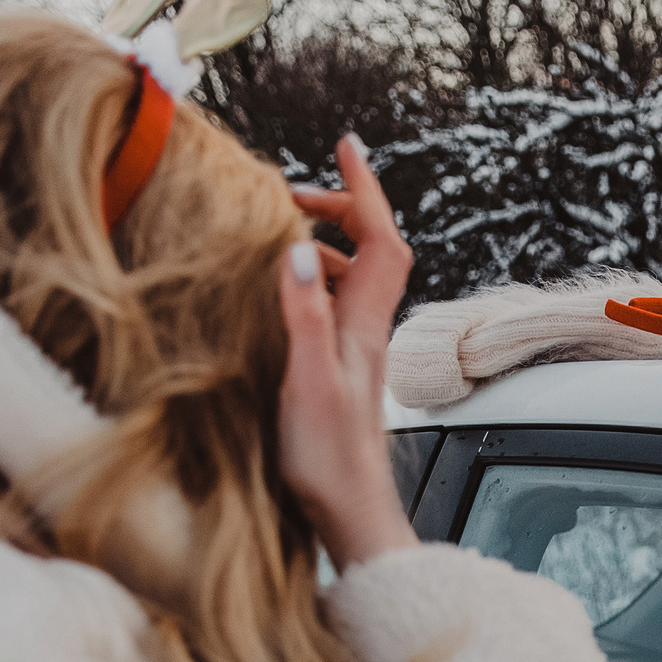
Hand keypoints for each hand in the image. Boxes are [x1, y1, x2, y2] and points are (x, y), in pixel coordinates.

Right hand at [278, 133, 418, 567]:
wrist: (349, 517)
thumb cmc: (327, 461)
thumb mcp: (307, 381)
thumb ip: (303, 315)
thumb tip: (303, 250)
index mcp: (362, 326)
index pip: (381, 239)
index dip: (365, 189)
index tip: (346, 145)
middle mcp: (366, 333)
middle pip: (373, 250)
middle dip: (341, 210)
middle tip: (292, 194)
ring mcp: (355, 354)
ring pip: (354, 280)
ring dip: (326, 246)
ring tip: (280, 235)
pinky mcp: (339, 375)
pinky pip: (335, 309)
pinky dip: (313, 284)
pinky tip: (283, 295)